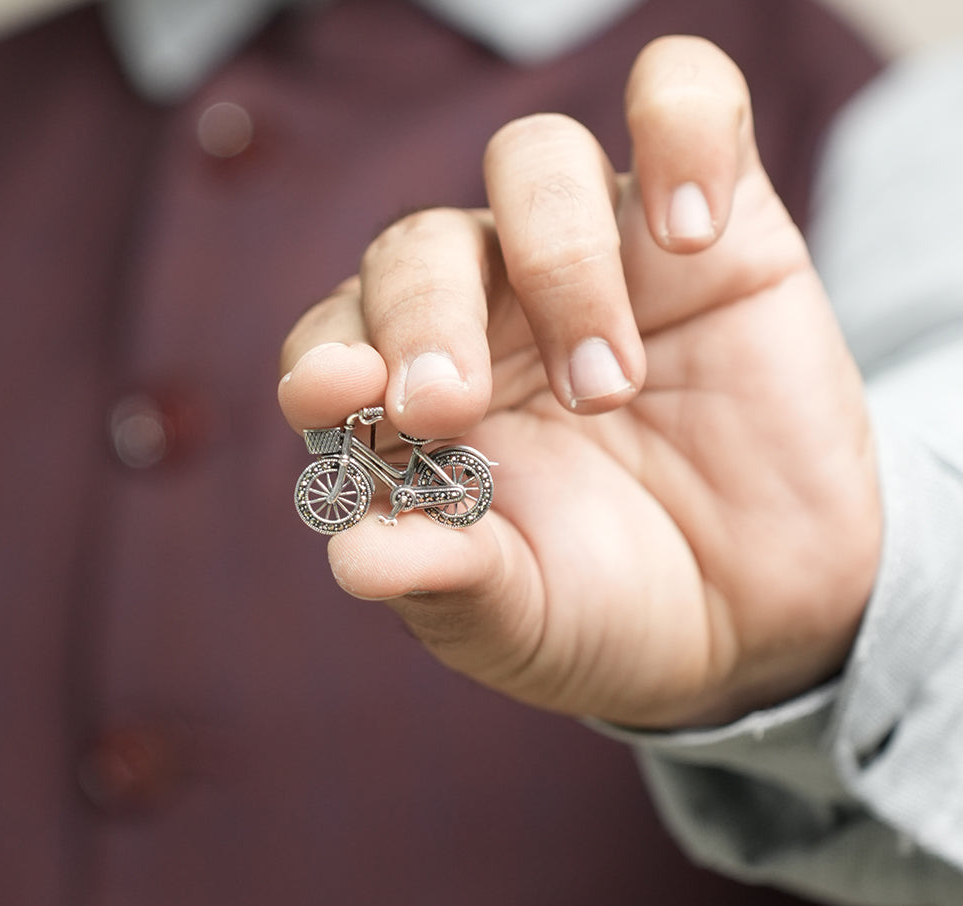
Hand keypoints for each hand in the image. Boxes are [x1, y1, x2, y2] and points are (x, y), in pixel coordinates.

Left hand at [278, 36, 880, 728]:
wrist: (761, 615)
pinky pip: (687, 102)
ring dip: (557, 263)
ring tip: (611, 386)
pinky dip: (682, 135)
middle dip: (422, 317)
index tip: (337, 393)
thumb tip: (356, 560)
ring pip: (533, 161)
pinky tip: (692, 235)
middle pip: (418, 247)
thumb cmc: (613, 610)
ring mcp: (599, 259)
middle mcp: (493, 316)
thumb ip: (446, 585)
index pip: (334, 341)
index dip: (324, 354)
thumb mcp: (522, 623)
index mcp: (420, 407)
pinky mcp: (714, 226)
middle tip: (450, 404)